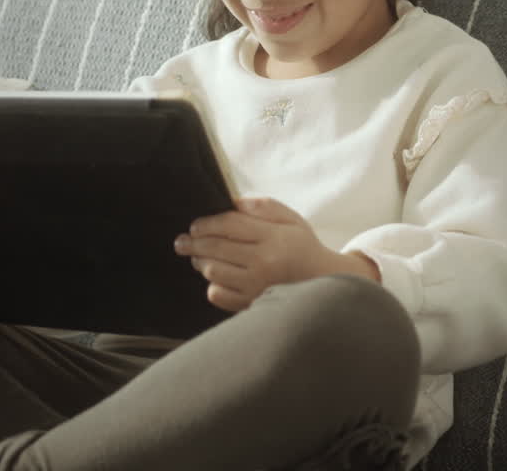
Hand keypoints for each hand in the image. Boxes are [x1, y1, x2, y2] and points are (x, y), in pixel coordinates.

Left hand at [174, 197, 378, 312]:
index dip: (207, 223)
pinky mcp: (252, 304)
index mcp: (273, 238)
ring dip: (201, 261)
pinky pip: (218, 294)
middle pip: (216, 248)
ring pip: (213, 271)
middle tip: (182, 241)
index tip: (195, 224)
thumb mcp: (291, 219)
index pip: (230, 224)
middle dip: (193, 242)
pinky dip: (212, 285)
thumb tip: (232, 202)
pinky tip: (217, 278)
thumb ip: (262, 208)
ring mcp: (256, 286)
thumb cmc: (303, 247)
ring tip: (199, 256)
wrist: (324, 282)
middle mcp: (264, 262)